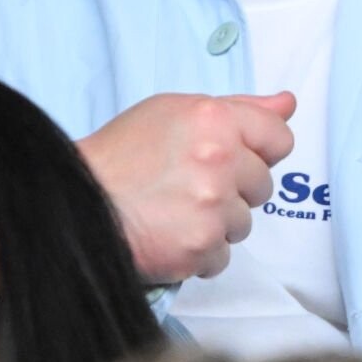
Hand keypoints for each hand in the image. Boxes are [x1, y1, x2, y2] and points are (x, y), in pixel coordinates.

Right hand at [77, 91, 296, 282]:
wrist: (73, 204)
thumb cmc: (120, 156)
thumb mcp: (172, 112)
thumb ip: (238, 108)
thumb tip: (288, 104)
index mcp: (215, 118)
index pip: (279, 137)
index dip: (260, 152)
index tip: (237, 160)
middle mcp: (219, 158)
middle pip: (262, 185)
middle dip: (234, 190)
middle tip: (189, 187)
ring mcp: (211, 205)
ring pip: (244, 224)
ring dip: (216, 224)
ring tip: (174, 212)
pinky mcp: (200, 246)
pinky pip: (222, 257)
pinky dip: (199, 254)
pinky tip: (169, 236)